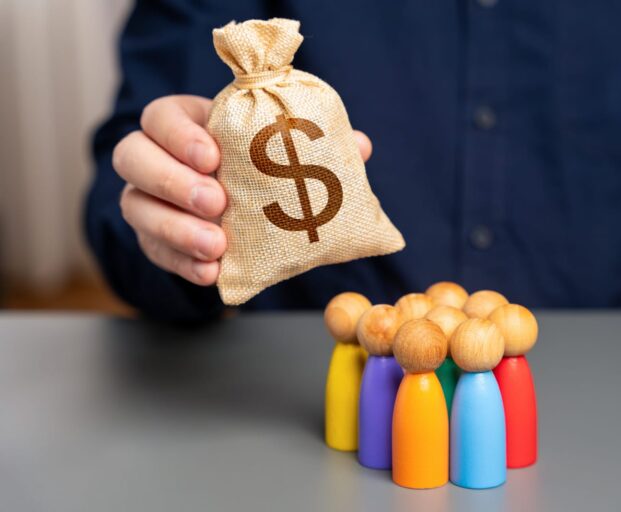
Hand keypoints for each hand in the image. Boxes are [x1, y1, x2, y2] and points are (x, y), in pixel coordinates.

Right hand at [113, 95, 372, 285]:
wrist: (239, 215)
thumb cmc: (257, 171)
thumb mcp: (279, 154)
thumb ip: (313, 148)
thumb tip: (360, 147)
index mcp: (187, 126)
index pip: (161, 116)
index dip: (178, 134)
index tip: (213, 155)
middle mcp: (155, 159)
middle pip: (132, 157)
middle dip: (173, 180)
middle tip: (217, 202)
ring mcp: (148, 201)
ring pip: (136, 207)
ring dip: (175, 228)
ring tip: (217, 245)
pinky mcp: (154, 241)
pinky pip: (154, 252)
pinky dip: (182, 264)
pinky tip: (211, 272)